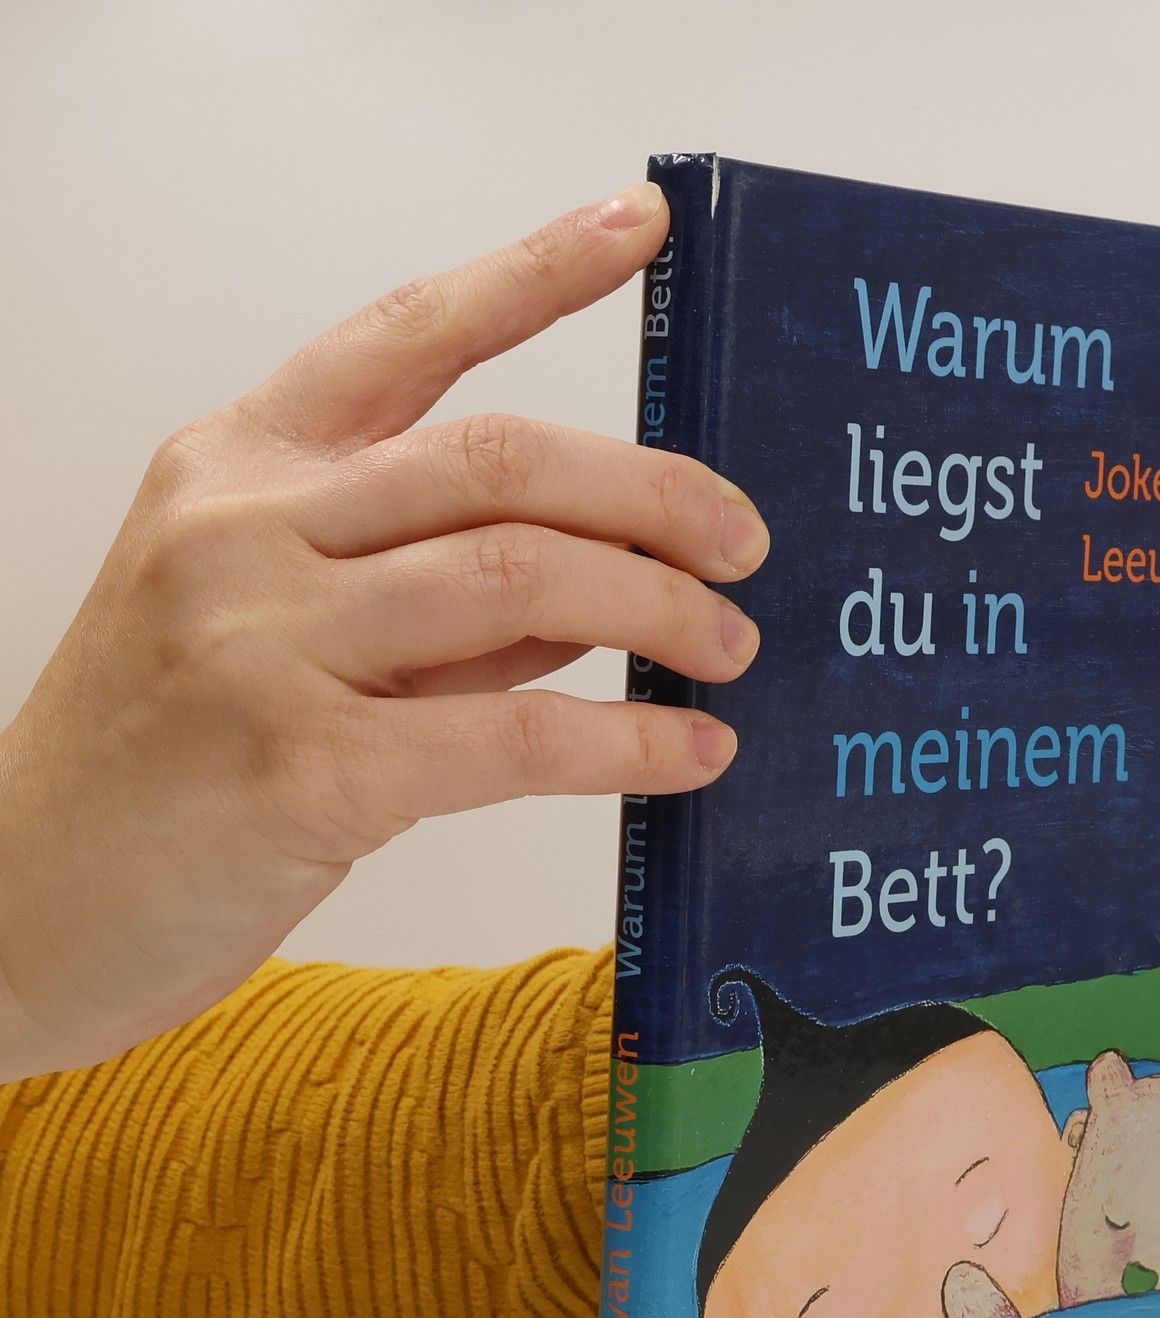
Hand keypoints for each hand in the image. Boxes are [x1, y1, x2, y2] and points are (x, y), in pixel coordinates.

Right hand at [0, 184, 765, 1081]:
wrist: (24, 902)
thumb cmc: (166, 762)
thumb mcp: (279, 630)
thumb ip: (426, 595)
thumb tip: (600, 579)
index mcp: (236, 467)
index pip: (405, 336)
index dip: (534, 274)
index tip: (638, 229)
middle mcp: (244, 531)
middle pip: (499, 460)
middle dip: (653, 493)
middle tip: (743, 543)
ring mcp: (265, 647)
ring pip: (518, 580)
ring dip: (657, 611)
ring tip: (730, 650)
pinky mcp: (304, 774)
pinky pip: (511, 736)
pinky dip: (625, 742)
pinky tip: (693, 755)